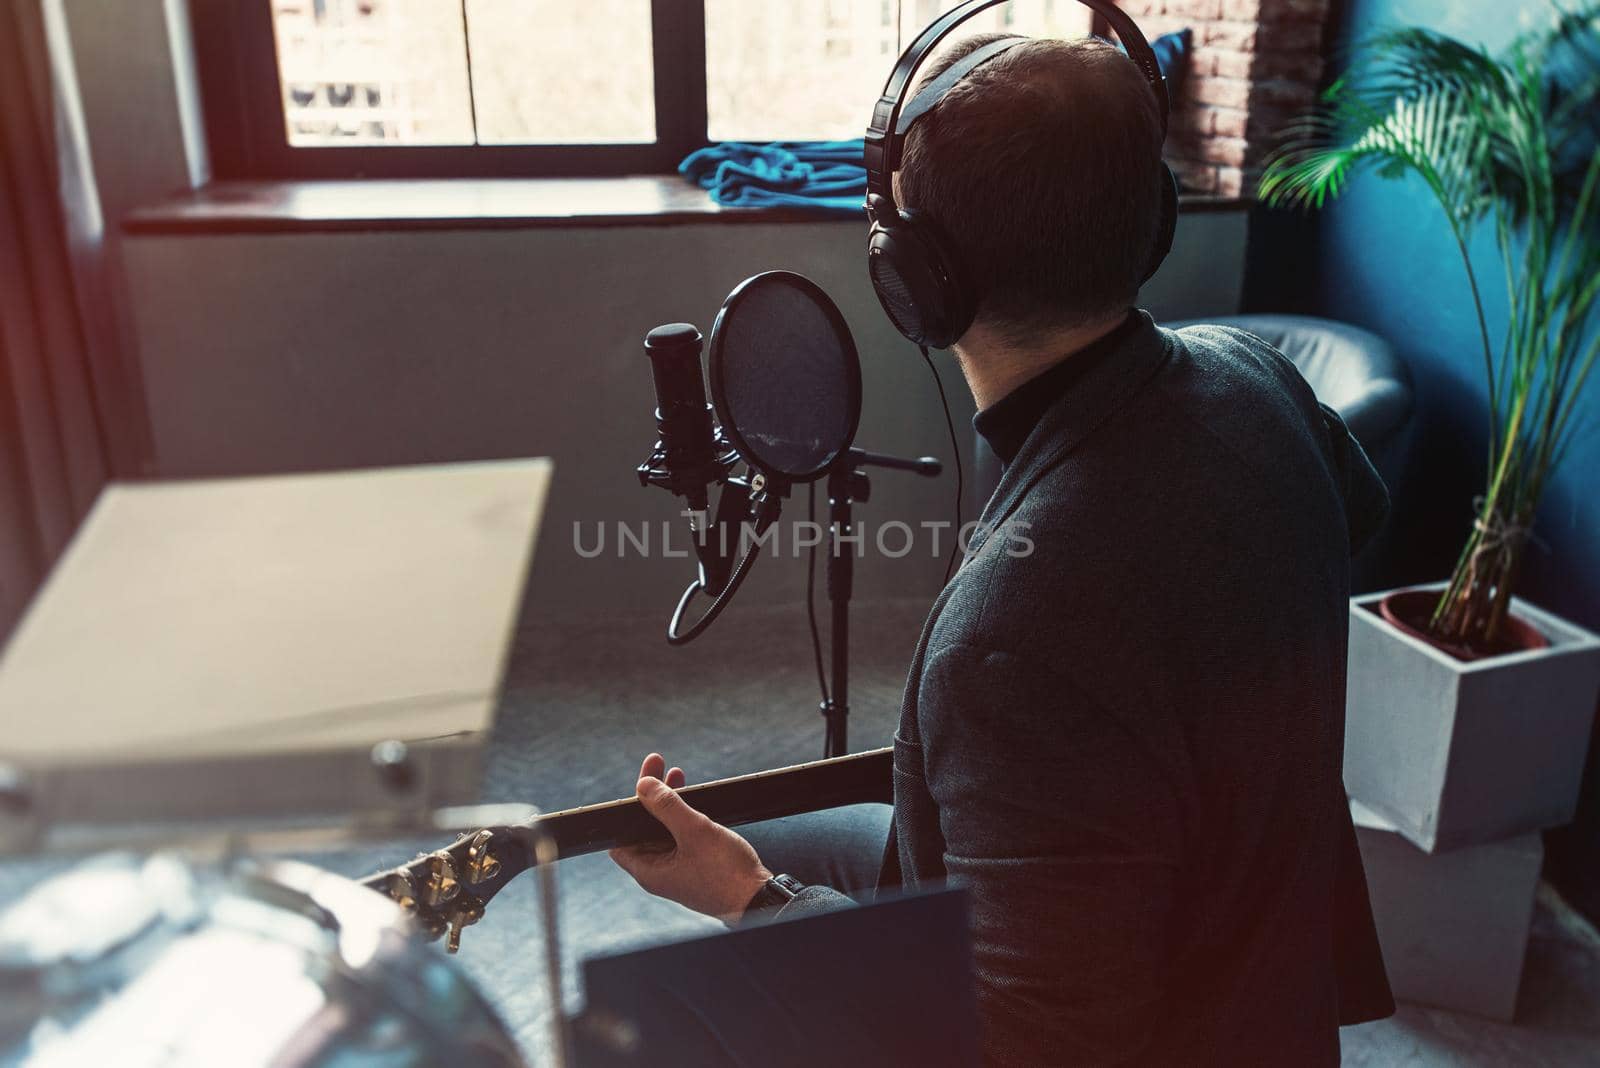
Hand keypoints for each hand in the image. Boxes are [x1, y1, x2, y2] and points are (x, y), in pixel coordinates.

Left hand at [609, 753, 772, 923]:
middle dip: (650, 797)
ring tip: (676, 775)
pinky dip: (683, 816)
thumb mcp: (695, 832)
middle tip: (658, 767)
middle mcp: (660, 871)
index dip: (624, 810)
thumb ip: (667, 806)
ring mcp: (678, 868)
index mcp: (649, 871)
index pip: (620, 838)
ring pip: (664, 830)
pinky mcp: (696, 865)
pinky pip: (681, 836)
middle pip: (643, 828)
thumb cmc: (726, 874)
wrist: (759, 899)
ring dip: (668, 803)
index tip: (638, 785)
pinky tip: (692, 798)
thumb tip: (643, 786)